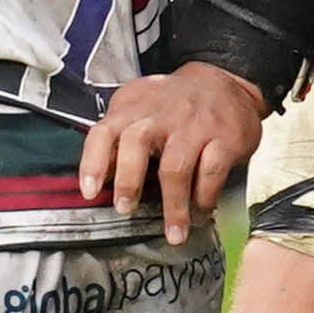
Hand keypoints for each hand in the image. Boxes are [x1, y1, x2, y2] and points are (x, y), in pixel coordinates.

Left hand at [84, 63, 267, 243]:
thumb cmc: (174, 104)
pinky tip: (200, 211)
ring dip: (174, 205)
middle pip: (136, 143)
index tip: (89, 191)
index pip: (103, 131)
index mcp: (133, 111)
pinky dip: (205, 196)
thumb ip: (117, 137)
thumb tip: (98, 176)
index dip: (93, 162)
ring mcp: (193, 126)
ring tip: (174, 233)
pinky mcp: (224, 138)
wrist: (223, 79)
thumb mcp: (139, 108)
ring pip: (176, 166)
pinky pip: (211, 171)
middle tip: (125, 209)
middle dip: (128, 180)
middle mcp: (161, 116)